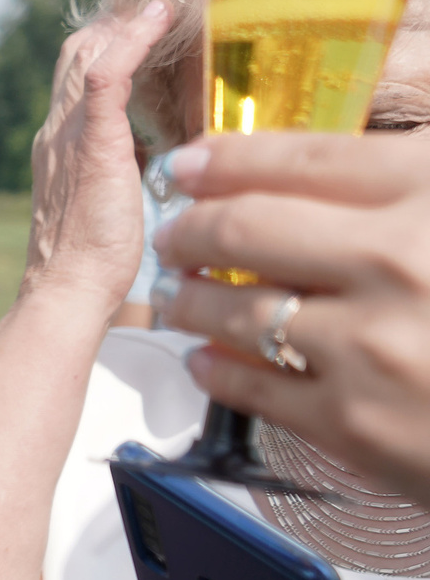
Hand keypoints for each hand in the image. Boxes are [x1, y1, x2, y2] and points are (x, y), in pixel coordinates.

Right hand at [21, 0, 172, 308]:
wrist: (68, 290)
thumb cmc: (96, 262)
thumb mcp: (109, 202)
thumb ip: (122, 171)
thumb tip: (158, 159)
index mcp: (59, 145)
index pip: (77, 76)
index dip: (109, 44)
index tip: (147, 24)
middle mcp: (56, 131)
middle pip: (77, 54)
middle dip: (116, 24)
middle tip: (160, 5)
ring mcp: (69, 134)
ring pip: (88, 53)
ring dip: (127, 22)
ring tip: (164, 3)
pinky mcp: (93, 142)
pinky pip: (106, 74)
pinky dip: (132, 40)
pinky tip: (158, 17)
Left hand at [157, 132, 429, 507]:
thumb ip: (405, 185)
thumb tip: (316, 169)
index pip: (303, 158)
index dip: (229, 159)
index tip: (189, 164)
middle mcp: (398, 260)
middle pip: (245, 228)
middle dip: (190, 229)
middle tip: (174, 235)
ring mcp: (372, 344)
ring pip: (235, 307)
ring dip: (190, 297)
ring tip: (179, 293)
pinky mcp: (354, 421)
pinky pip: (250, 384)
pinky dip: (214, 366)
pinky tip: (206, 357)